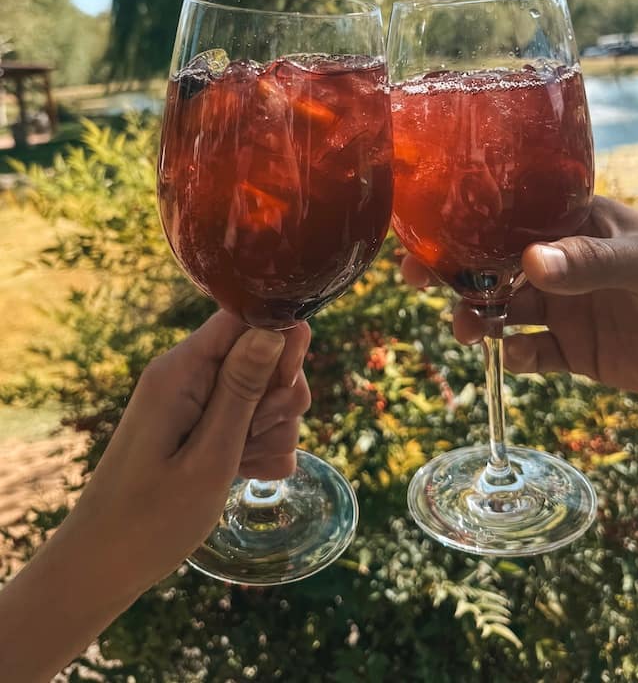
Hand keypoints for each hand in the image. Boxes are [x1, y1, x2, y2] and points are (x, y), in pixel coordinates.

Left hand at [0, 311, 310, 682]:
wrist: (102, 568)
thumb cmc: (150, 520)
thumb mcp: (209, 456)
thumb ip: (243, 389)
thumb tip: (275, 328)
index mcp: (180, 370)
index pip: (245, 317)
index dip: (280, 341)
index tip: (286, 385)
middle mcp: (188, 377)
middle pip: (264, 356)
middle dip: (277, 398)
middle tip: (253, 440)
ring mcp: (195, 403)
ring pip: (266, 394)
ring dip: (271, 431)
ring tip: (242, 467)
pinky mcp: (202, 428)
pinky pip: (252, 422)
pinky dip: (259, 448)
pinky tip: (245, 475)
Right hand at [402, 197, 637, 426]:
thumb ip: (593, 262)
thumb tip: (529, 262)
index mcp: (582, 225)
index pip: (516, 215)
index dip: (471, 224)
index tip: (431, 235)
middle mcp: (568, 264)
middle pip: (498, 263)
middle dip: (460, 271)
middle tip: (421, 282)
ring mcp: (570, 310)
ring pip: (507, 309)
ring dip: (481, 317)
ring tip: (471, 330)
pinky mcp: (578, 354)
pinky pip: (533, 354)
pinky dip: (515, 357)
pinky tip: (513, 357)